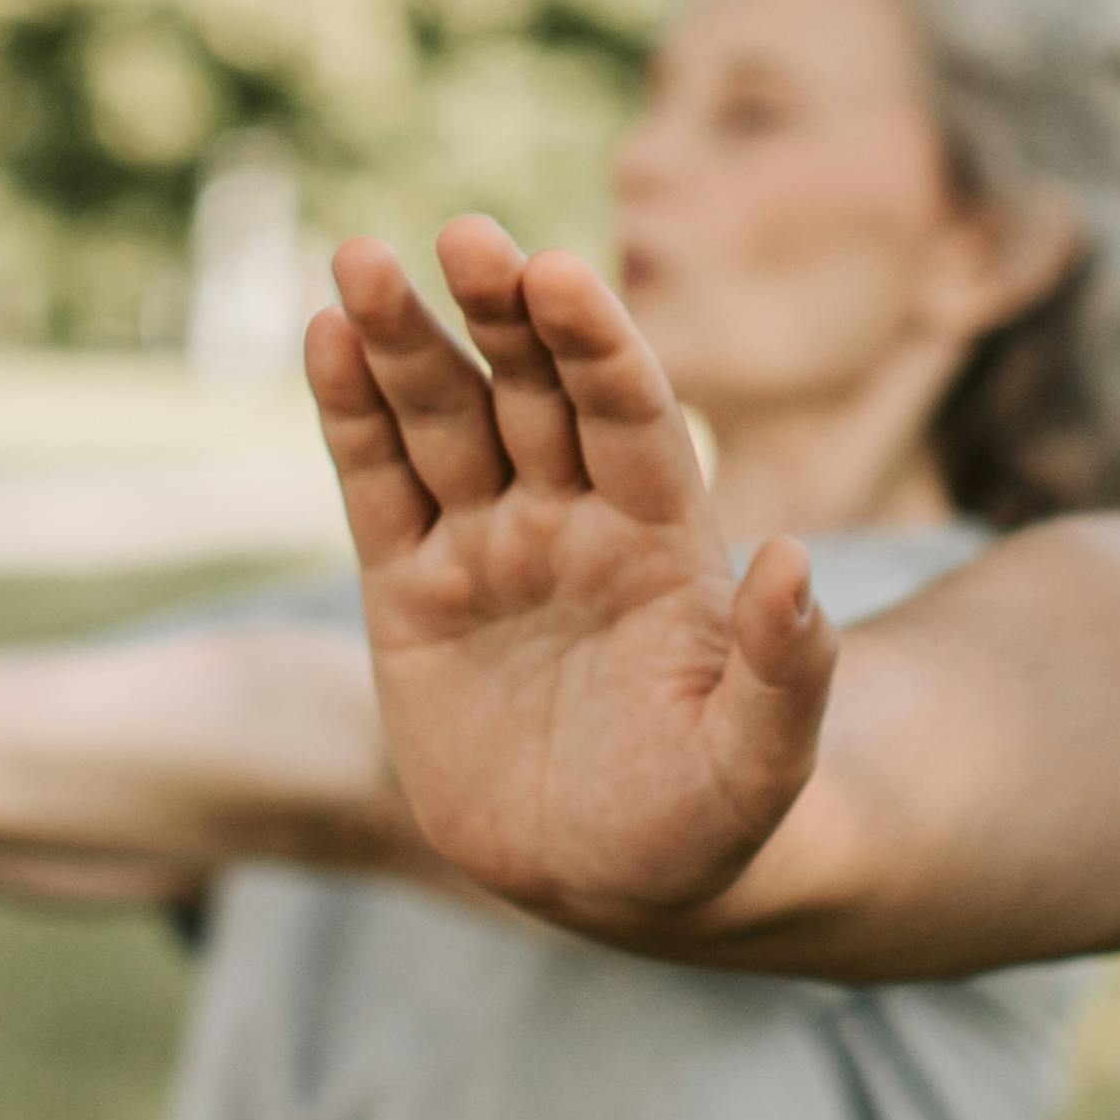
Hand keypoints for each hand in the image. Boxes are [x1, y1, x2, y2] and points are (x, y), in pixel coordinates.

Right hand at [309, 220, 836, 922]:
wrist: (612, 884)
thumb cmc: (707, 822)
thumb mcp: (758, 765)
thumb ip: (783, 670)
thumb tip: (794, 563)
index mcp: (663, 539)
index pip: (630, 415)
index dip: (597, 345)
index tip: (562, 276)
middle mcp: (574, 518)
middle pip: (534, 390)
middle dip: (500, 313)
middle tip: (469, 235)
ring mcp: (488, 546)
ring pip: (443, 419)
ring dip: (404, 341)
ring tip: (360, 262)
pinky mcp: (410, 592)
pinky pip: (376, 486)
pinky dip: (349, 414)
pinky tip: (325, 338)